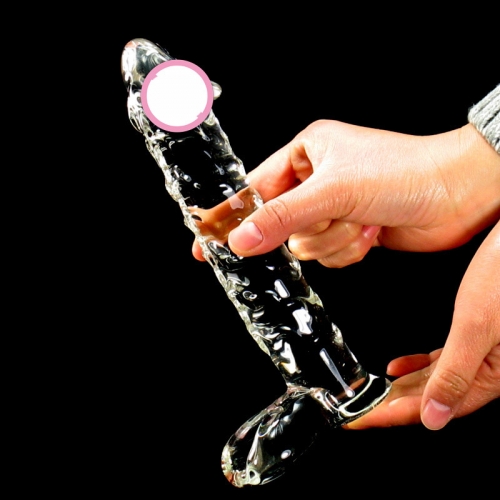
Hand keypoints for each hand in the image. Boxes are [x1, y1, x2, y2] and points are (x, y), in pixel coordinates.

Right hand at [192, 120, 499, 264]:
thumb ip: (282, 217)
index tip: (204, 240)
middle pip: (281, 225)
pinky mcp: (350, 232)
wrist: (458, 193)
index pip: (254, 189)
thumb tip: (240, 241)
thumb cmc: (404, 171)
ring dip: (336, 241)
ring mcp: (333, 208)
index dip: (230, 216)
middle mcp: (316, 180)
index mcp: (305, 153)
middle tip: (338, 214)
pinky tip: (372, 232)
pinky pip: (329, 257)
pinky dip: (350, 251)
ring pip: (306, 246)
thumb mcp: (333, 191)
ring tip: (364, 219)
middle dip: (313, 228)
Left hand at [346, 220, 499, 428]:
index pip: (430, 407)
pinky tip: (398, 367)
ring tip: (372, 395)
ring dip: (402, 389)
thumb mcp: (476, 325)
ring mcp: (479, 352)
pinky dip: (418, 366)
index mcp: (488, 375)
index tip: (359, 419)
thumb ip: (456, 372)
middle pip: (430, 398)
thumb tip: (434, 418)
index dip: (391, 415)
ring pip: (433, 381)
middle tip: (357, 409)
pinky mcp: (473, 334)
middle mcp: (485, 369)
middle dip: (391, 406)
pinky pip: (441, 360)